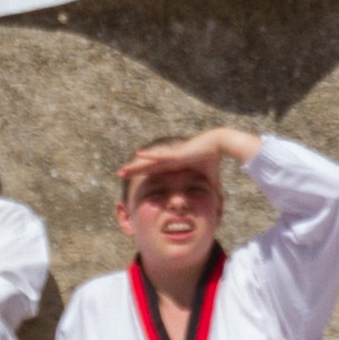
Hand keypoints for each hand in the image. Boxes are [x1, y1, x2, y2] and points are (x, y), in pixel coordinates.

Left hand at [125, 124, 262, 181]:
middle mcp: (170, 159)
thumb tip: (215, 194)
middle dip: (133, 171)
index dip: (142, 174)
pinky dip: (149, 156)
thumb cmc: (213, 158)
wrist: (219, 145)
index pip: (154, 171)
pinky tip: (137, 155)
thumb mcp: (208, 177)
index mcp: (174, 164)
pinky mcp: (176, 154)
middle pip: (147, 166)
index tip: (131, 177)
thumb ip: (209, 185)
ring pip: (149, 162)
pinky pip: (160, 155)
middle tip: (119, 174)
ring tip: (122, 170)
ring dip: (135, 166)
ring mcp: (171, 156)